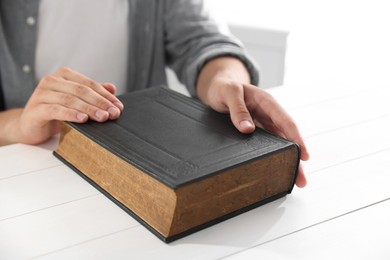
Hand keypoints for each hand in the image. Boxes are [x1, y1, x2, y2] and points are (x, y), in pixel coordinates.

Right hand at [7, 67, 123, 144]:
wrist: (30, 127)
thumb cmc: (55, 112)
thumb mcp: (76, 102)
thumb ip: (92, 94)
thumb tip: (112, 87)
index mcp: (63, 75)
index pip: (89, 84)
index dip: (105, 95)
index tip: (119, 107)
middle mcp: (51, 81)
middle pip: (81, 91)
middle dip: (100, 103)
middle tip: (114, 113)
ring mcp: (41, 93)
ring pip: (70, 99)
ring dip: (89, 109)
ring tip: (103, 118)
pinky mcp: (35, 109)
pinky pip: (56, 110)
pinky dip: (71, 114)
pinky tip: (83, 119)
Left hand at [196, 57, 308, 187]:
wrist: (216, 88)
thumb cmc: (223, 87)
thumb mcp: (229, 92)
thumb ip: (237, 109)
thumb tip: (248, 129)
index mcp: (266, 102)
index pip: (286, 121)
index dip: (296, 138)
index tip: (304, 155)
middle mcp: (268, 114)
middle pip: (286, 137)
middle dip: (296, 158)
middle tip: (302, 179)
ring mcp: (262, 124)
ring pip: (279, 144)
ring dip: (287, 161)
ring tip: (294, 181)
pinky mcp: (255, 132)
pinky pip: (267, 145)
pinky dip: (273, 157)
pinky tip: (276, 170)